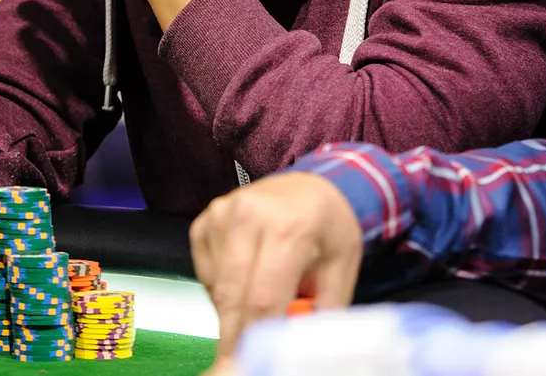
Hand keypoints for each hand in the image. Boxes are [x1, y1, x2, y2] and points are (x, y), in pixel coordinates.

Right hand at [190, 172, 363, 358]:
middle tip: (237, 360)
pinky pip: (206, 275)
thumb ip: (319, 313)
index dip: (253, 338)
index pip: (263, 298)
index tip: (246, 362)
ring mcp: (222, 214)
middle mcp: (250, 215)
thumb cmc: (328, 228)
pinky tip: (247, 274)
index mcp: (290, 227)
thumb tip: (297, 350)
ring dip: (234, 308)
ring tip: (264, 295)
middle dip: (234, 335)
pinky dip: (223, 288)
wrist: (312, 186)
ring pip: (217, 288)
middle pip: (232, 295)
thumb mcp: (340, 271)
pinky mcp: (205, 220)